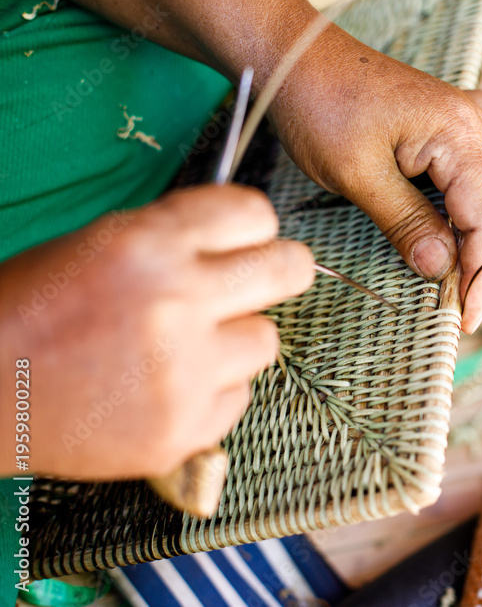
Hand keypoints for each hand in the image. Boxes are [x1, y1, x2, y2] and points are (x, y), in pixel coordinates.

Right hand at [0, 185, 313, 478]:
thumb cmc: (31, 311)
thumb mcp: (99, 244)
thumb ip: (176, 240)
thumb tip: (242, 242)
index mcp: (150, 243)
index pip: (255, 213)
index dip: (252, 227)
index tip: (246, 240)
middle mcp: (178, 302)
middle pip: (289, 269)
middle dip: (279, 271)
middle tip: (259, 284)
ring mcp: (186, 371)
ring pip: (265, 339)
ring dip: (235, 340)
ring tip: (183, 348)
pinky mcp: (185, 428)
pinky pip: (239, 397)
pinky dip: (210, 393)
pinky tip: (163, 389)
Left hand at [269, 27, 481, 333]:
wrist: (297, 57)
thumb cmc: (319, 107)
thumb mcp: (357, 175)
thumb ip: (406, 222)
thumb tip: (440, 268)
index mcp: (457, 135)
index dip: (481, 275)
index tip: (463, 316)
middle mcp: (475, 124)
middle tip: (456, 303)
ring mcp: (469, 115)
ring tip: (457, 260)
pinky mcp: (453, 115)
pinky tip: (476, 191)